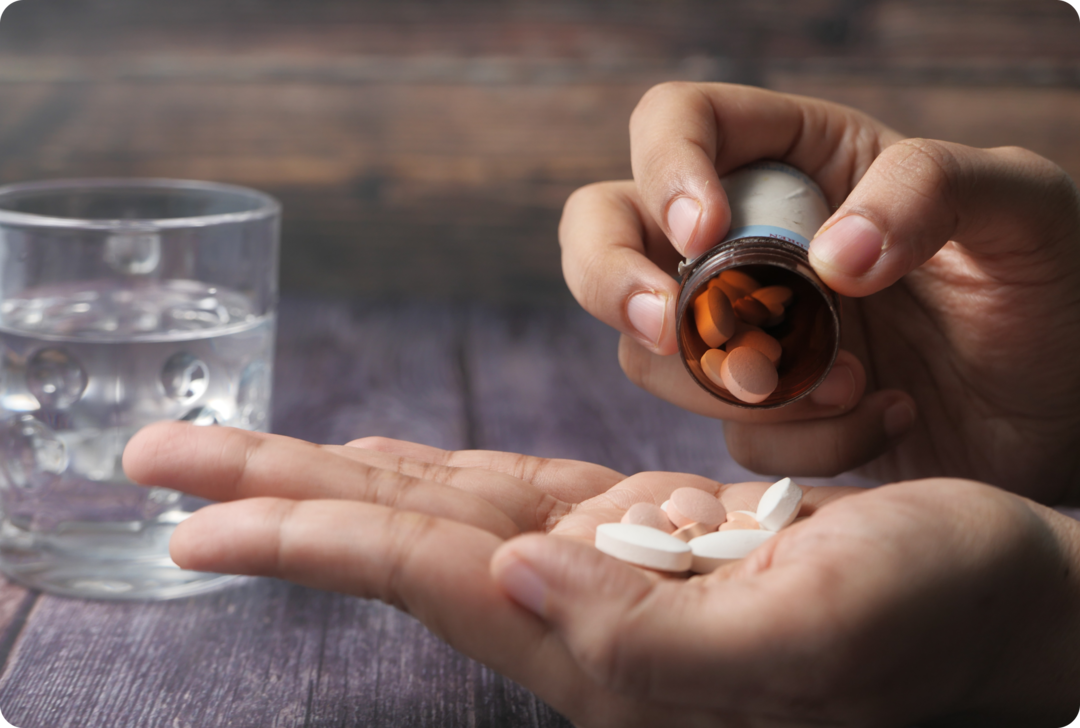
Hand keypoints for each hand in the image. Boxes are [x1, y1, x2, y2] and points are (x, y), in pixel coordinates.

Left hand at [124, 423, 1079, 725]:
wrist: (995, 596)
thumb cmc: (932, 612)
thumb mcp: (816, 630)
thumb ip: (652, 639)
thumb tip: (511, 579)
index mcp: (606, 646)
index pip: (426, 577)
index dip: (310, 540)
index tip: (195, 520)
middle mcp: (579, 611)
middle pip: (398, 539)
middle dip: (275, 499)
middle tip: (156, 462)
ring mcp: (600, 568)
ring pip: (434, 509)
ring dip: (328, 476)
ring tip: (227, 453)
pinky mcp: (634, 532)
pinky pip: (500, 493)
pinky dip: (423, 472)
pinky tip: (373, 465)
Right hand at [559, 82, 1079, 501]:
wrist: (1066, 409)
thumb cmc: (1054, 287)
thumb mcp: (1020, 209)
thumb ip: (929, 190)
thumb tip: (826, 261)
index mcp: (797, 157)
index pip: (678, 124)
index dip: (665, 170)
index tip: (704, 234)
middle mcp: (748, 237)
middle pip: (608, 229)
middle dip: (614, 281)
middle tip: (666, 330)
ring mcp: (743, 326)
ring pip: (648, 348)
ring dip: (728, 380)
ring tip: (851, 384)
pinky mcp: (760, 407)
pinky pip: (725, 429)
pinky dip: (794, 439)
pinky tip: (882, 418)